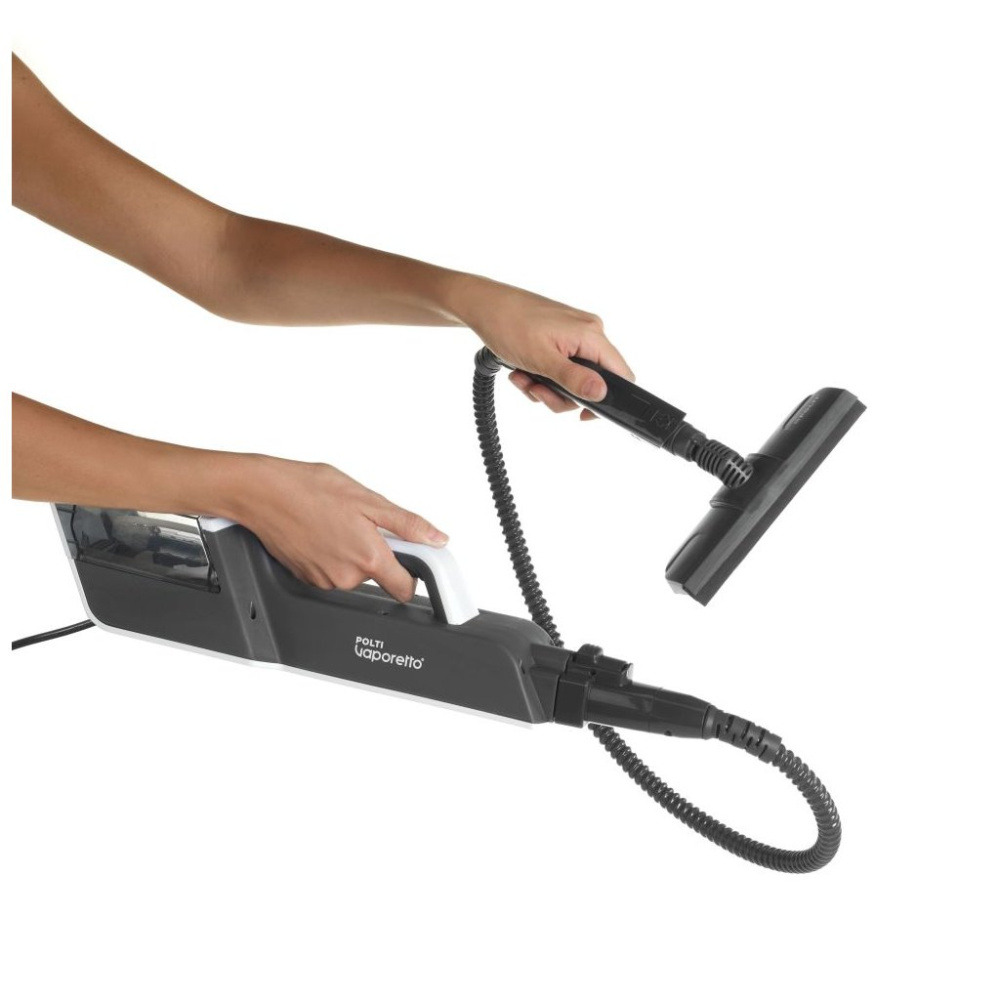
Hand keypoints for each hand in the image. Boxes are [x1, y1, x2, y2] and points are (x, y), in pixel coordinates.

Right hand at [230, 455, 447, 600]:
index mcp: (367, 558)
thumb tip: (437, 539)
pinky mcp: (305, 577)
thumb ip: (407, 524)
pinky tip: (320, 531)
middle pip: (377, 576)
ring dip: (351, 551)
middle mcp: (345, 577)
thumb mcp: (368, 499)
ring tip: (335, 523)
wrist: (262, 493)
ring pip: (352, 573)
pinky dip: (330, 553)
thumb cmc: (308, 489)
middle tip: (360, 523)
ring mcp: (323, 580)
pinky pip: (330, 571)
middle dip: (375, 552)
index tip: (411, 561)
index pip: (405, 589)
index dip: (413, 575)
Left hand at [445, 274, 634, 417]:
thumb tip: (601, 394)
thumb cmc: (508, 324)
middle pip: (592, 382)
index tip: (582, 414)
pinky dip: (541, 376)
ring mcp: (573, 335)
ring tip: (523, 379)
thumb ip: (574, 379)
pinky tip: (522, 372)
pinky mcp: (560, 338)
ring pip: (572, 379)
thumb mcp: (541, 359)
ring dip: (546, 387)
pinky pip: (560, 368)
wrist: (482, 305)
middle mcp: (588, 333)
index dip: (606, 400)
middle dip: (561, 395)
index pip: (620, 374)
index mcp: (591, 334)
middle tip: (537, 391)